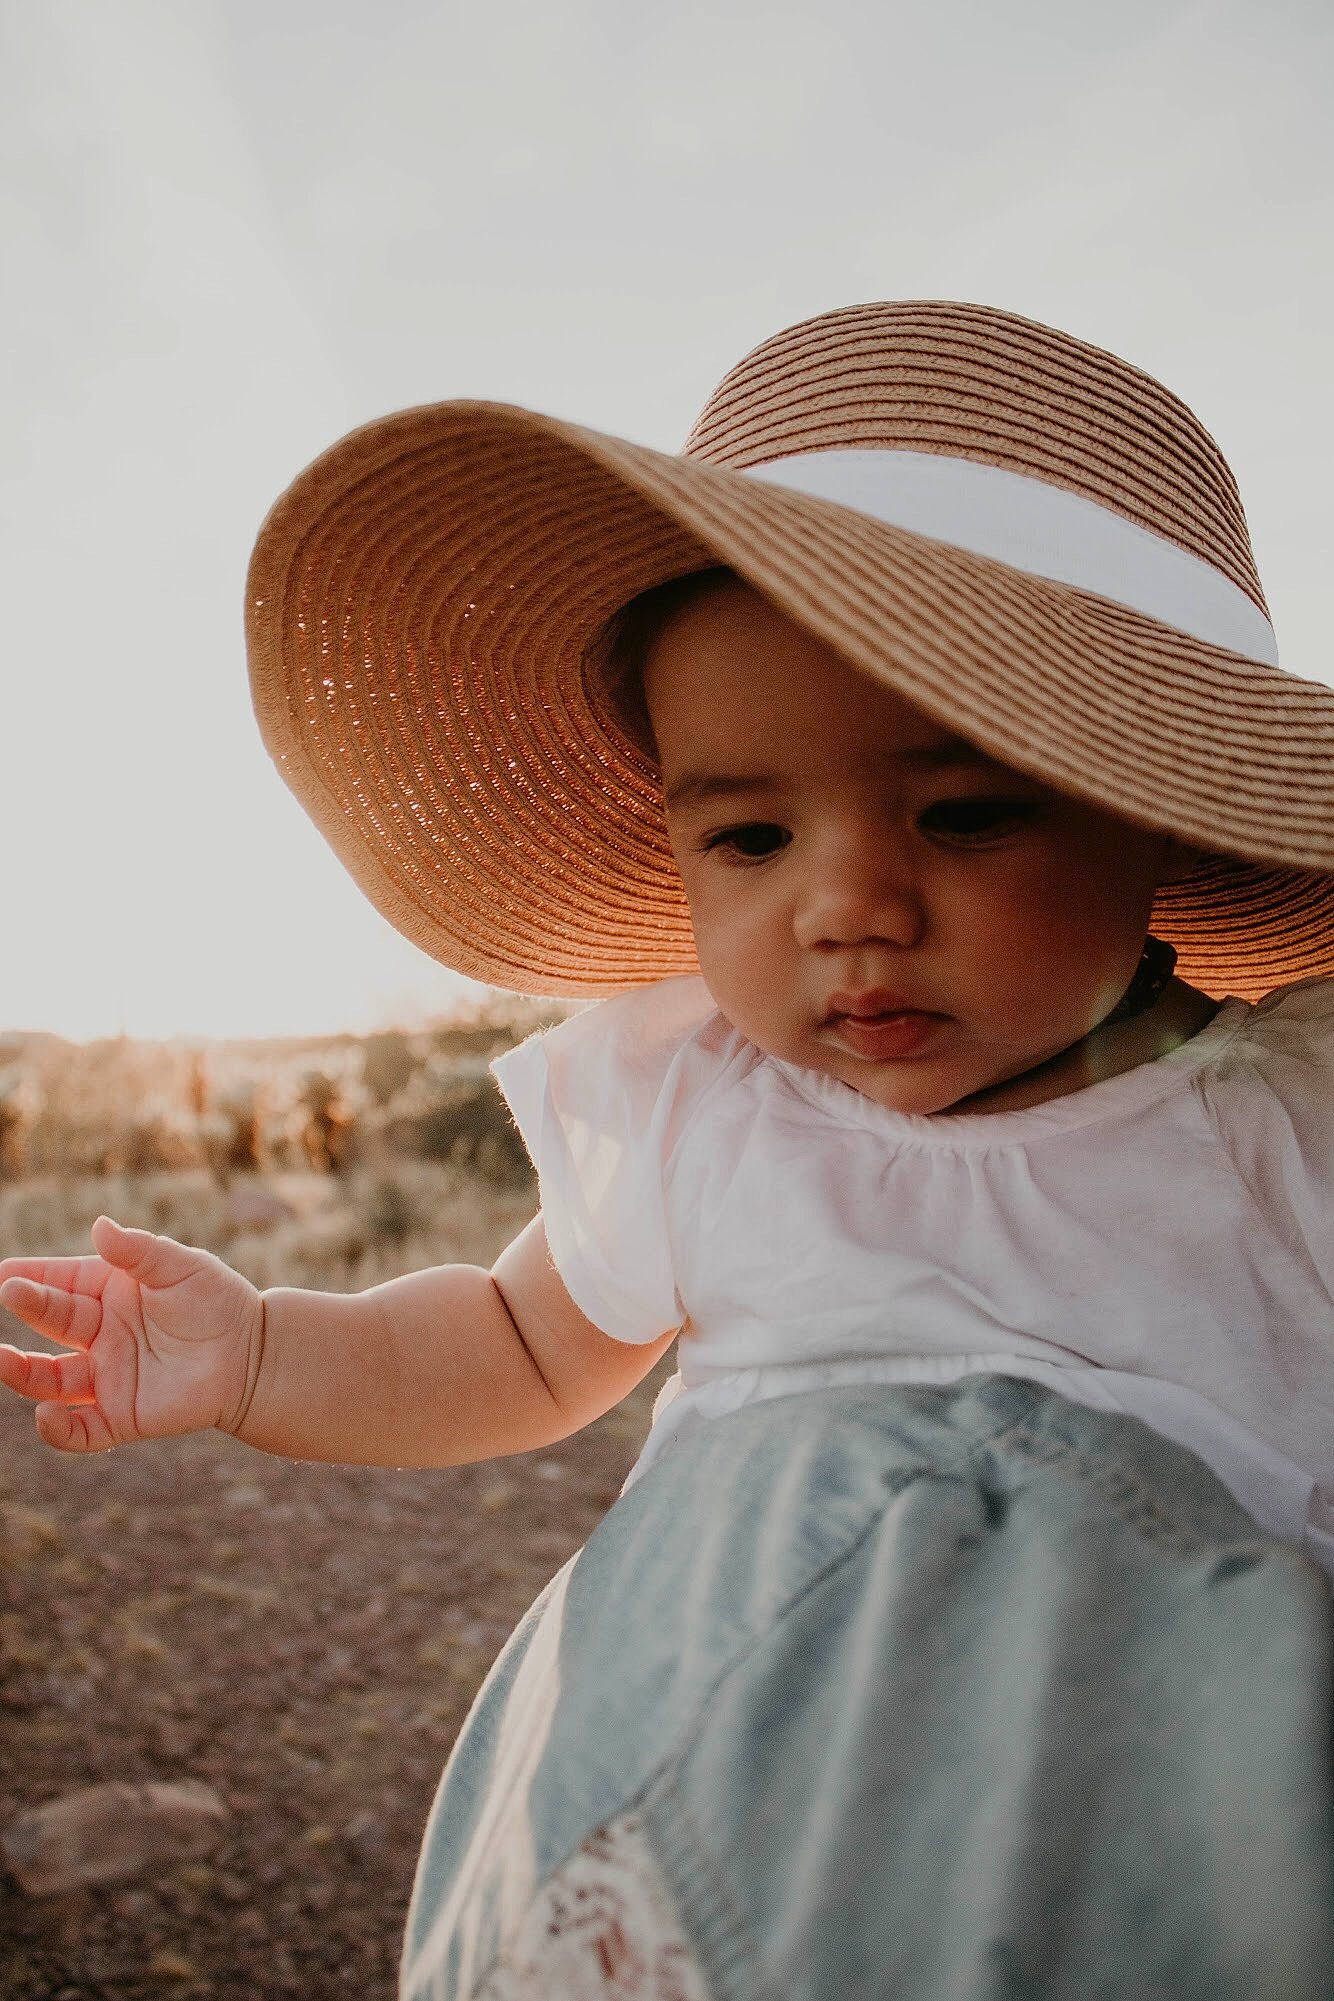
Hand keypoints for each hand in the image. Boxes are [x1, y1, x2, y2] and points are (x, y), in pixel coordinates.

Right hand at [0, 1217, 262, 1452]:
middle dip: (28, 1306)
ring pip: (50, 1380)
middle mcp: (98, 1334)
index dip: (31, 1275)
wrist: (254, 1354)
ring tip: (0, 1359)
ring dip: (21, 1372)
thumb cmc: (217, 1302)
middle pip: (53, 1321)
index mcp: (107, 1292)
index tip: (4, 1272)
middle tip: (9, 1293)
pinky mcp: (122, 1415)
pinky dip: (58, 1430)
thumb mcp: (182, 1266)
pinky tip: (46, 1416)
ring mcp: (106, 1376)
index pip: (60, 1280)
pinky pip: (81, 1430)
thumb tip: (99, 1226)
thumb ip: (140, 1250)